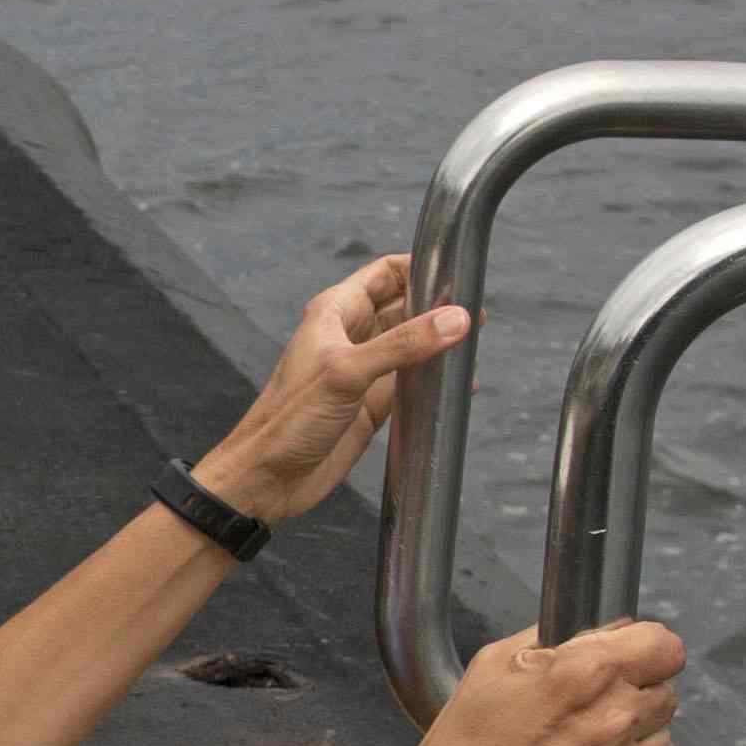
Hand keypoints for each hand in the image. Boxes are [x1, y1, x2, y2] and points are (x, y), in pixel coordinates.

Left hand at [202, 255, 472, 523]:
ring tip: (474, 348)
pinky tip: (459, 387)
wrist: (266, 478)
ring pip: (411, 347)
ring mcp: (363, 371)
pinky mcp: (371, 405)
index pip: (385, 273)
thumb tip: (456, 319)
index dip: (420, 267)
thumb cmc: (289, 418)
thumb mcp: (347, 372)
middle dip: (438, 307)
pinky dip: (434, 383)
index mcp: (335, 313)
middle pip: (404, 307)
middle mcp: (350, 336)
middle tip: (478, 315)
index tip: (459, 271)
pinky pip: (411, 385)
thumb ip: (402, 344)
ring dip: (439, 346)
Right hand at [366, 621, 681, 745]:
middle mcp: (613, 723)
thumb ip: (553, 640)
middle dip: (634, 697)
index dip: (648, 652)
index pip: (666, 646)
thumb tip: (602, 631)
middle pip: (666, 693)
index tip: (633, 662)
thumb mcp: (489, 670)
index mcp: (583, 676)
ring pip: (660, 743)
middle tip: (586, 715)